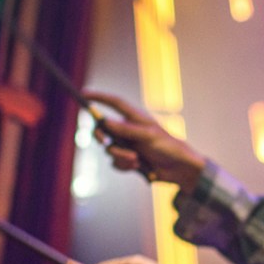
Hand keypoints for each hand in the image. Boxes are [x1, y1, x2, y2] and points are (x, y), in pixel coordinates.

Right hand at [83, 91, 207, 191]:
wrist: (179, 170)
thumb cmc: (169, 147)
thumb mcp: (149, 136)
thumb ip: (127, 129)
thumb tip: (106, 121)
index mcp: (135, 118)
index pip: (114, 103)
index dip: (99, 97)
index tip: (84, 94)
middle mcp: (128, 130)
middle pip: (104, 129)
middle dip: (102, 136)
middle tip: (105, 141)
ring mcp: (128, 145)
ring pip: (109, 149)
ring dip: (121, 156)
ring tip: (136, 160)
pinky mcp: (129, 160)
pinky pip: (115, 163)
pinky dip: (124, 165)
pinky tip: (138, 167)